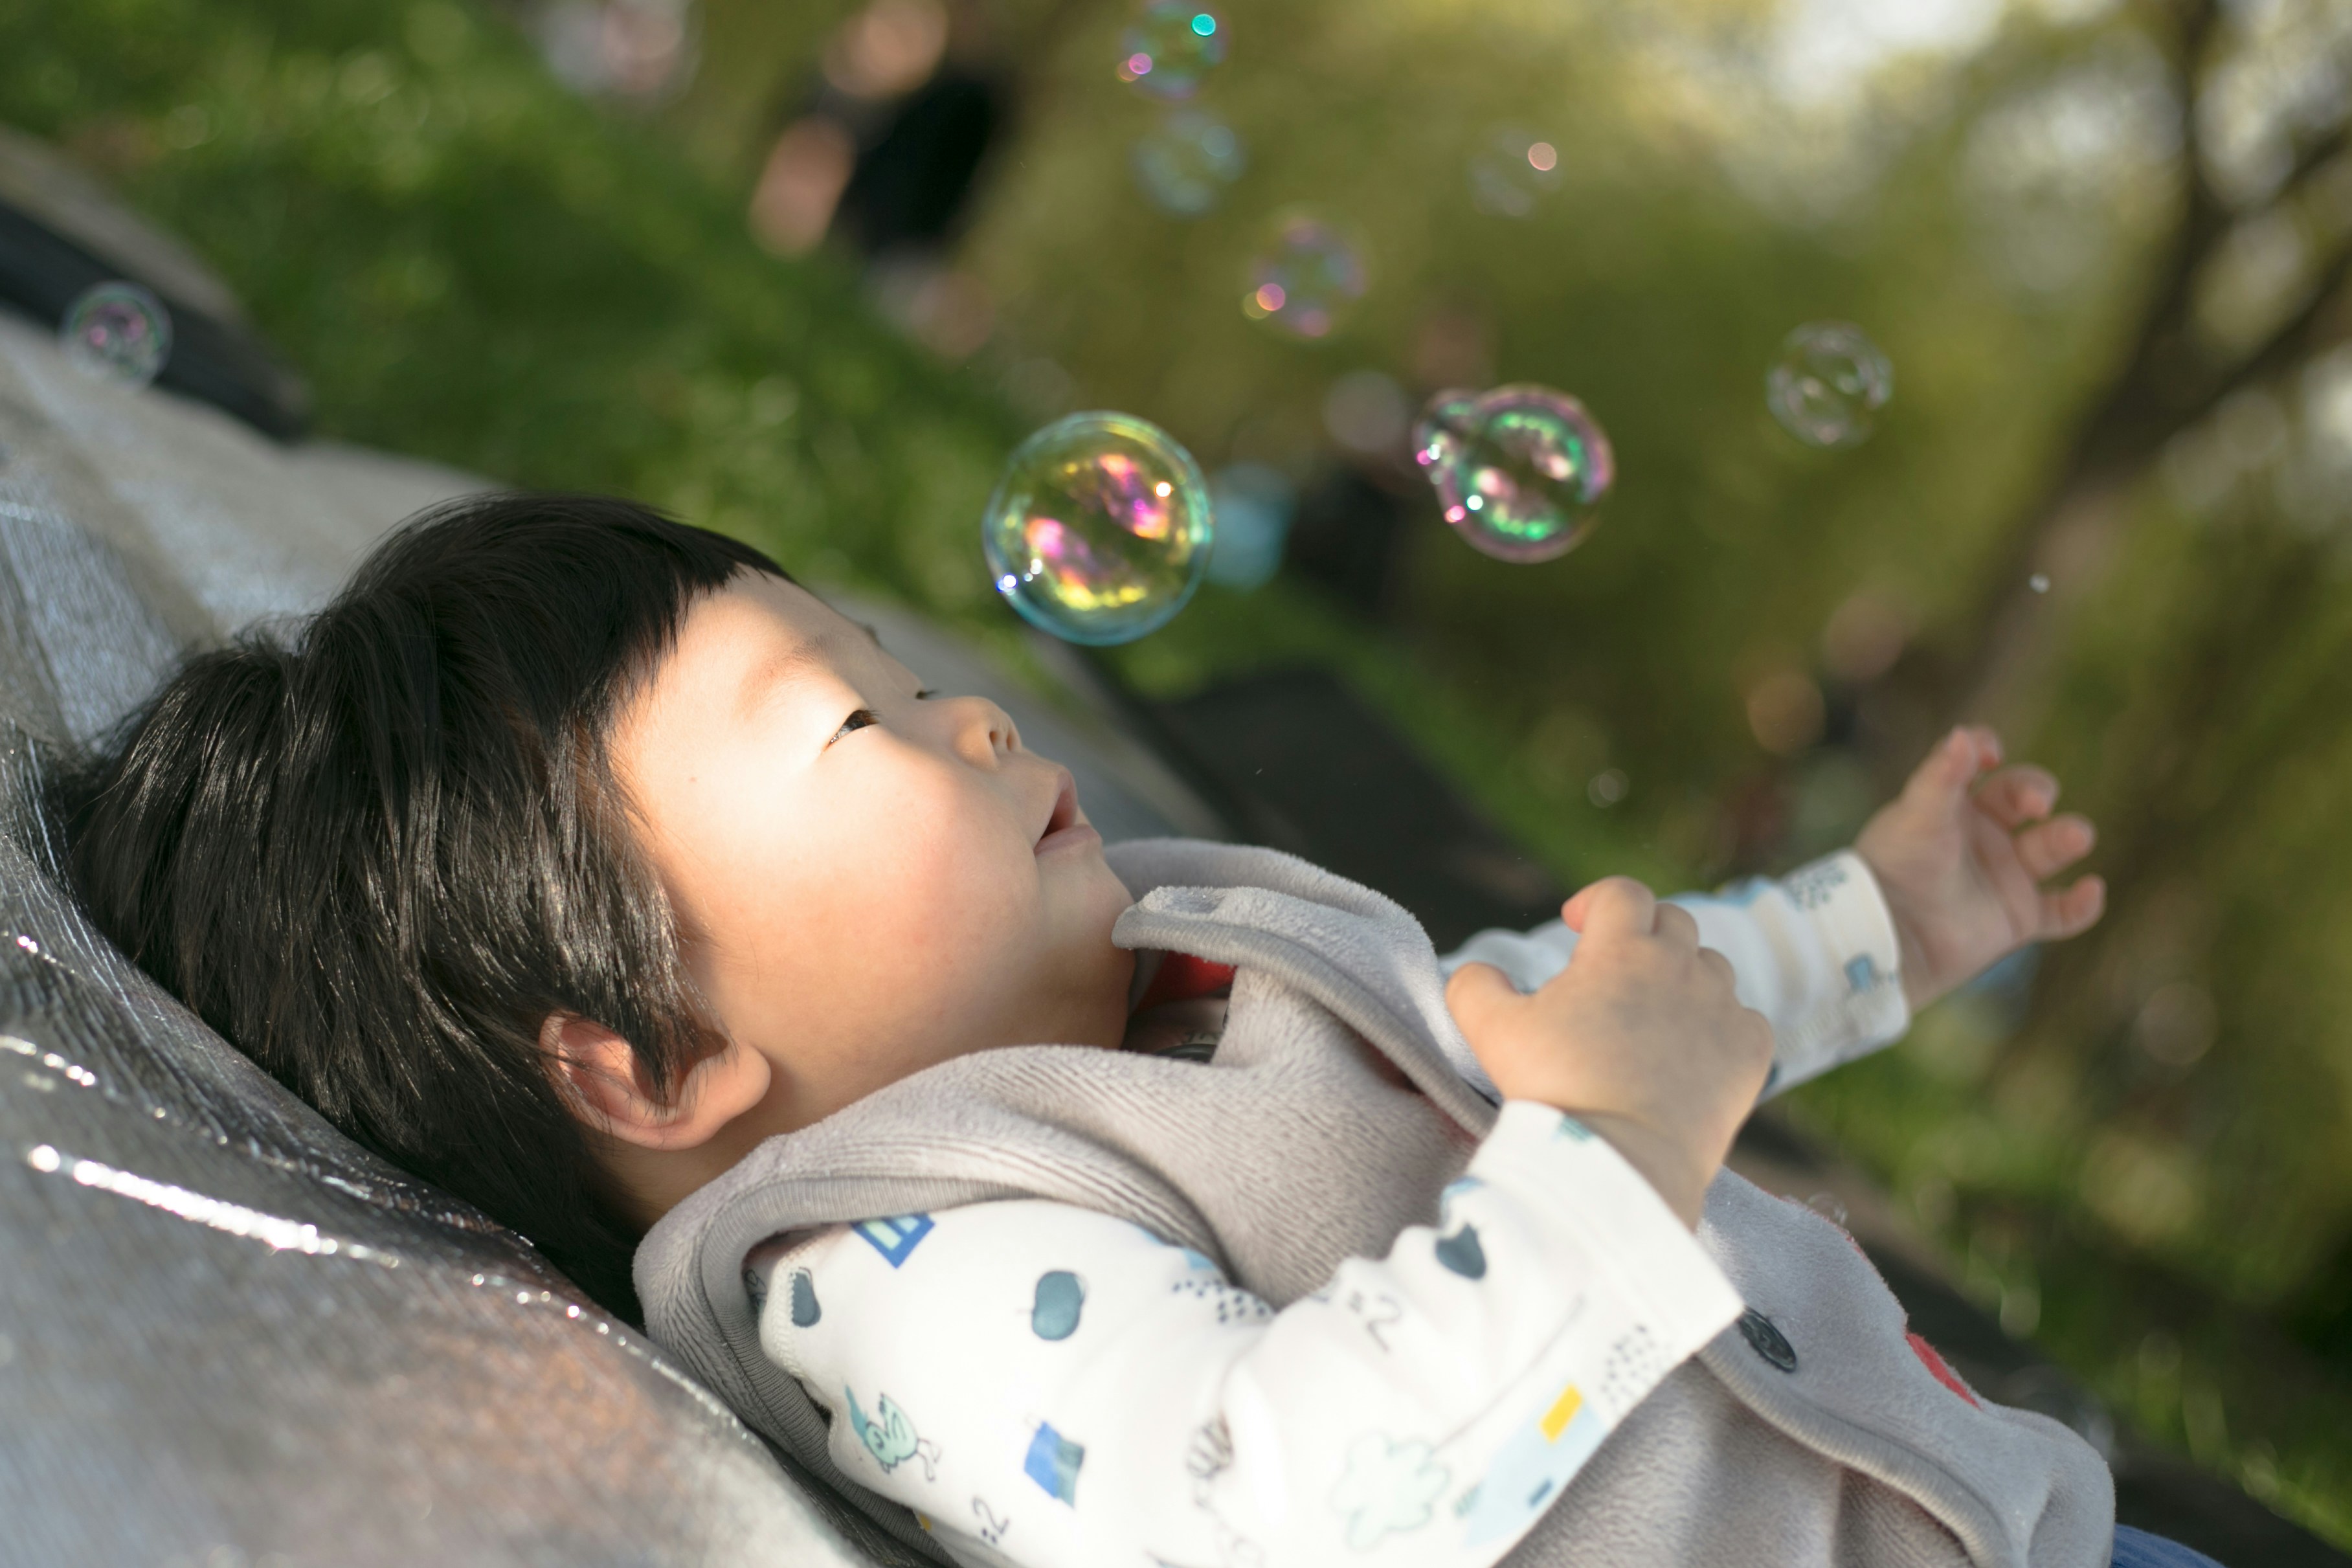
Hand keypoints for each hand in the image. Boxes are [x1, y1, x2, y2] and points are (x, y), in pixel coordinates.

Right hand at [1446, 877, 1774, 1227]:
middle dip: (1642, 932)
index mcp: (1622, 950)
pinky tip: (1695, 1051)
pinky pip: (1746, 1020)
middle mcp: (1680, 968)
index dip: (1596, 900)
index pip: (1622, 893)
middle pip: (1673, 922)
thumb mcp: (1492, 1030)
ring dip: (1683, 977)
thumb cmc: (1554, 1090)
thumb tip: (1478, 972)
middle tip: (1614, 968)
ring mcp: (1721, 1010)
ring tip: (1653, 1013)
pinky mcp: (1749, 1055)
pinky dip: (1722, 1027)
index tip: (1576, 923)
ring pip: (1712, 968)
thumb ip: (1476, 985)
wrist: (1620, 1162)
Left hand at [1855, 726, 2104, 1011]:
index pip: (1976, 763)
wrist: (1888, 937)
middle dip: (2036, 792)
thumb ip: (1941, 777)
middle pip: (2023, 797)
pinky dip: (2083, 905)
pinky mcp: (2016, 919)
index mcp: (1950, 805)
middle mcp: (1980, 836)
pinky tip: (2091, 890)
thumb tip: (1964, 734)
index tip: (1991, 753)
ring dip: (2068, 837)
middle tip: (2037, 805)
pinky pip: (2062, 913)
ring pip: (2051, 848)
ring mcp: (2002, 877)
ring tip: (2077, 836)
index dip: (1985, 749)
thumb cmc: (1894, 871)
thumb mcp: (1916, 818)